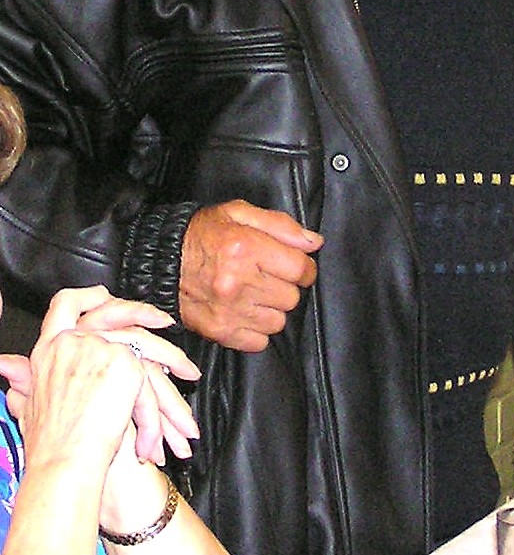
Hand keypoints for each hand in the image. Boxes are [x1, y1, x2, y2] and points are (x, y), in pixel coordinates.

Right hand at [0, 286, 200, 464]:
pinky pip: (150, 377)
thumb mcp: (29, 407)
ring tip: (189, 371)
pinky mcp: (125, 364)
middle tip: (164, 319)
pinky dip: (160, 406)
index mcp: (49, 350)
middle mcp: (73, 343)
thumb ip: (23, 382)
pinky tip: (175, 408)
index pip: (63, 306)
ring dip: (171, 356)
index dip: (86, 297)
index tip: (103, 295)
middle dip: (140, 312)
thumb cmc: (46, 447)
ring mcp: (99, 349)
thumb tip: (5, 365)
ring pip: (144, 343)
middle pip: (111, 312)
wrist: (61, 469)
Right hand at [180, 201, 323, 350]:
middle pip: (292, 296)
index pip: (301, 268)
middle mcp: (238, 281)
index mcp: (246, 247)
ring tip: (254, 293)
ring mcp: (229, 310)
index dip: (303, 267)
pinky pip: (260, 341)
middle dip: (285, 286)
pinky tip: (245, 311)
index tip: (293, 265)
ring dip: (272, 308)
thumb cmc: (201, 234)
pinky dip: (257, 329)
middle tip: (266, 276)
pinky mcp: (220, 331)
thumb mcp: (239, 213)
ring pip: (279, 321)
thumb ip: (281, 225)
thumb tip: (314, 242)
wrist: (159, 261)